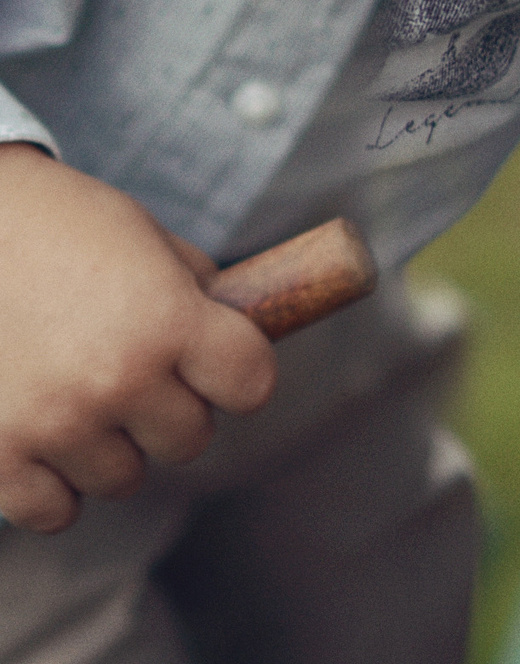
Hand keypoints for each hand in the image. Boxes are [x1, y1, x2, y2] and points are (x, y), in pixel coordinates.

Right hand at [0, 145, 274, 530]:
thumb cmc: (60, 225)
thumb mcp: (149, 240)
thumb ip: (195, 293)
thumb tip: (236, 338)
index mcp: (168, 319)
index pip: (251, 384)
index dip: (242, 374)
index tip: (223, 365)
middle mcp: (118, 379)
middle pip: (189, 439)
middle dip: (176, 409)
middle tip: (143, 376)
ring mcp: (56, 425)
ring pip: (124, 479)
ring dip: (115, 448)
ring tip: (87, 397)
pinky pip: (55, 511)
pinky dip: (56, 487)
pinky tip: (50, 441)